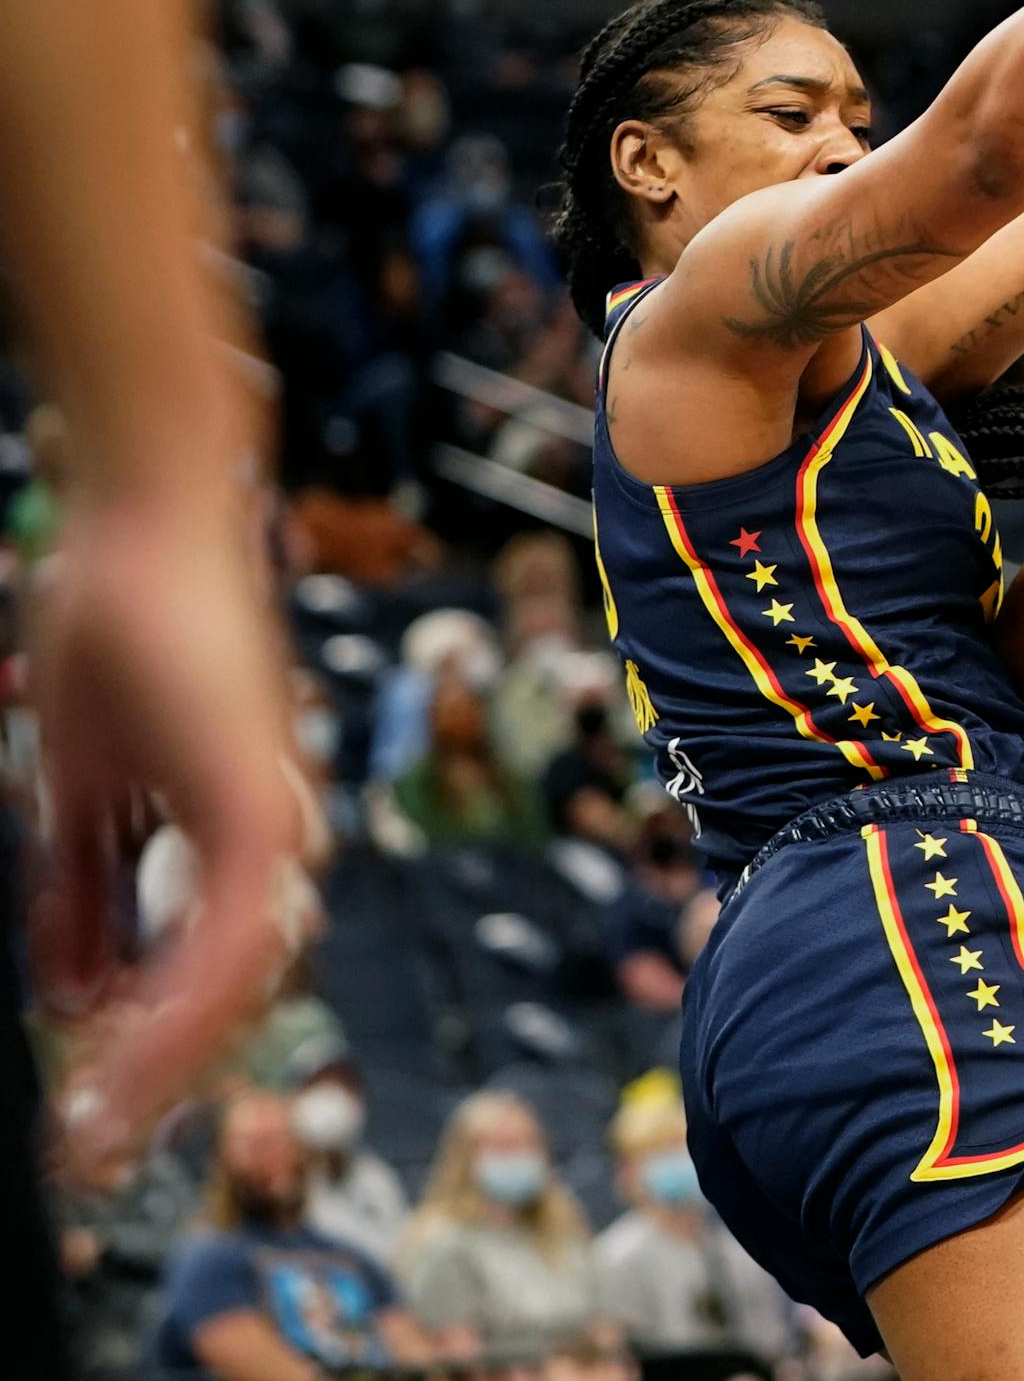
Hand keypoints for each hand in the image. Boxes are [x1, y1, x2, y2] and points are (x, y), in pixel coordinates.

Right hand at [32, 507, 312, 1185]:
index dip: (154, 1046)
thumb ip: (83, 887)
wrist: (144, 537)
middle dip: (160, 1079)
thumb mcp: (82, 792)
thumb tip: (80, 989)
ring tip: (98, 1133)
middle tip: (96, 1152)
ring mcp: (275, 823)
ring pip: (233, 982)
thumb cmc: (122, 639)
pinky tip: (124, 1059)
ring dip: (163, 1064)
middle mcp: (272, 840)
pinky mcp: (261, 806)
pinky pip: (228, 934)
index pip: (207, 969)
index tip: (95, 1114)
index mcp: (236, 837)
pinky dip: (178, 1004)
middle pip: (229, 993)